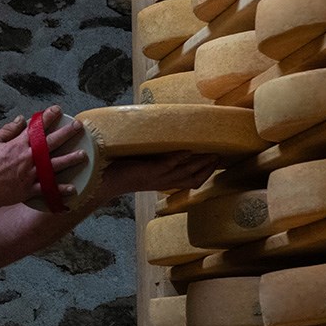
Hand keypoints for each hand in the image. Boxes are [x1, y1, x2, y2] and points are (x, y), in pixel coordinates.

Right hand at [0, 105, 87, 206]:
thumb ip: (8, 130)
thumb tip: (21, 119)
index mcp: (18, 145)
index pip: (37, 128)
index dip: (48, 117)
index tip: (58, 110)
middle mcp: (28, 158)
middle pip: (51, 143)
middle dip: (66, 133)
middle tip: (78, 126)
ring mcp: (30, 174)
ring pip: (55, 165)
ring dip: (70, 159)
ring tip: (82, 155)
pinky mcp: (29, 189)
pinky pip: (48, 189)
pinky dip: (61, 189)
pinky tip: (73, 188)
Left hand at [99, 151, 219, 198]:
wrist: (104, 181)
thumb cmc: (122, 171)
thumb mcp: (143, 166)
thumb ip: (155, 159)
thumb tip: (163, 143)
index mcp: (163, 182)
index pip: (191, 181)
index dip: (205, 173)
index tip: (215, 162)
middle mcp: (163, 182)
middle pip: (193, 178)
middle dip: (208, 168)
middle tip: (220, 156)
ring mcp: (157, 177)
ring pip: (185, 172)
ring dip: (200, 162)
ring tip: (212, 154)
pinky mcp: (149, 170)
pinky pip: (168, 164)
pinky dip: (180, 157)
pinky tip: (189, 150)